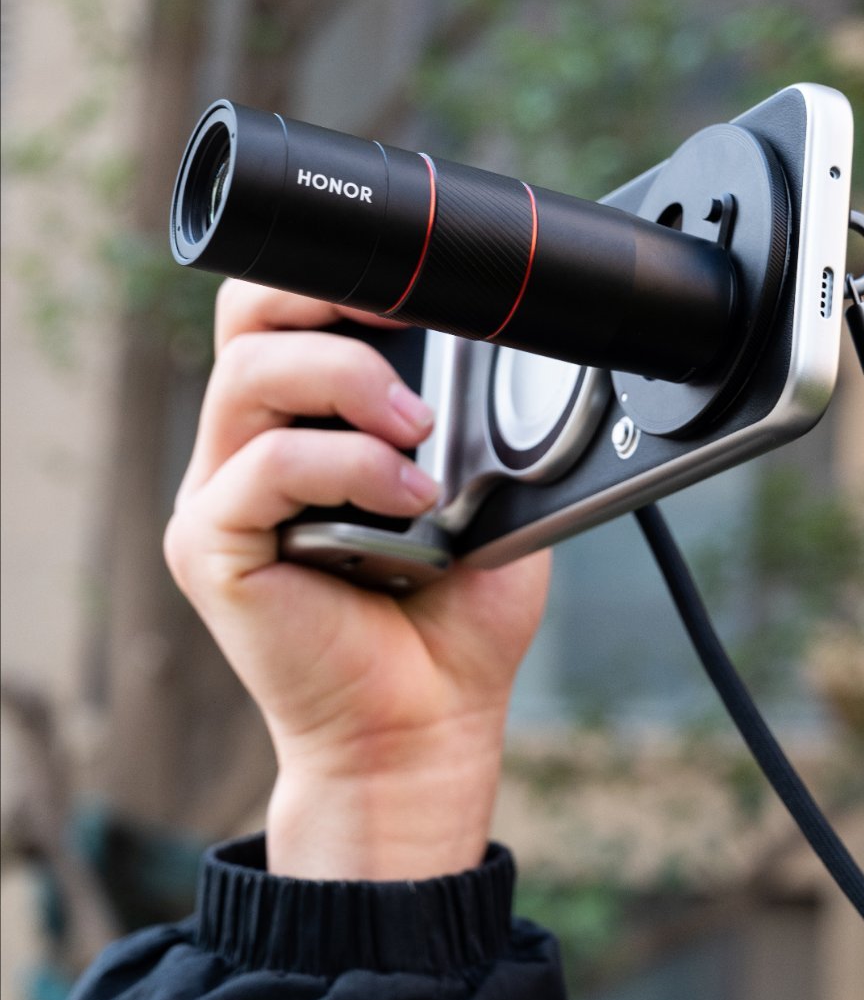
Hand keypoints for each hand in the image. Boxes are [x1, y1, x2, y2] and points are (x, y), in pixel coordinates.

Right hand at [164, 282, 549, 880]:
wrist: (428, 724)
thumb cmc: (451, 615)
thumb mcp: (481, 489)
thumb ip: (476, 415)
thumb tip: (516, 343)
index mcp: (297, 424)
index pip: (278, 311)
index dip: (335, 274)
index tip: (416, 282)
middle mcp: (243, 450)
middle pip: (245, 319)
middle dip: (328, 301)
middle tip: (408, 323)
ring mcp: (219, 497)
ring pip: (249, 377)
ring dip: (348, 379)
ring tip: (420, 430)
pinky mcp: (211, 549)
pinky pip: (263, 467)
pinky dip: (346, 465)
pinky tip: (407, 497)